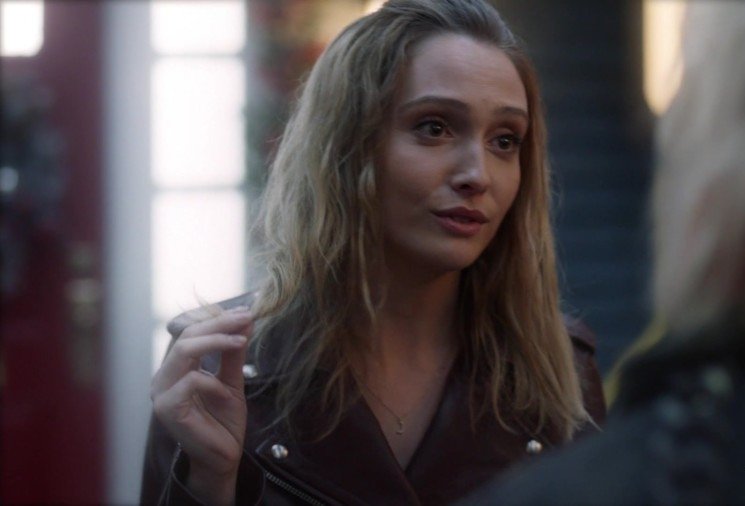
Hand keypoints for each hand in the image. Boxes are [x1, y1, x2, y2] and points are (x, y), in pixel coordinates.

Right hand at [151, 307, 252, 504]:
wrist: (224, 455)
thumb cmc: (224, 420)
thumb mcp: (232, 379)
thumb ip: (234, 352)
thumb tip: (245, 320)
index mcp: (176, 368)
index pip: (191, 332)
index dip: (217, 319)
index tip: (245, 312)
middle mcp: (164, 377)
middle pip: (187, 335)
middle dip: (219, 323)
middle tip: (246, 318)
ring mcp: (162, 393)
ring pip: (184, 350)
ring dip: (216, 341)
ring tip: (241, 340)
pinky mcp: (167, 409)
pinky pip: (191, 381)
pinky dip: (213, 381)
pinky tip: (225, 392)